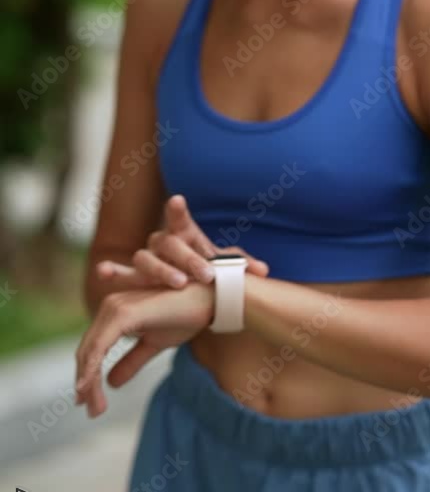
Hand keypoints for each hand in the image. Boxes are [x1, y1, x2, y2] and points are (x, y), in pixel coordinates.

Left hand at [74, 281, 213, 419]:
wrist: (209, 299)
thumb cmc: (185, 316)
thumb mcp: (154, 344)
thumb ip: (132, 361)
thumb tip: (111, 383)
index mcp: (115, 314)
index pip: (93, 349)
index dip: (88, 376)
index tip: (89, 402)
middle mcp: (110, 307)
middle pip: (86, 351)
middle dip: (86, 384)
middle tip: (92, 412)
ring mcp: (115, 308)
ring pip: (90, 351)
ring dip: (89, 382)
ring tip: (95, 408)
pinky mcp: (123, 313)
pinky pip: (100, 346)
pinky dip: (92, 368)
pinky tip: (89, 386)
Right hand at [96, 194, 269, 290]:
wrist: (191, 291)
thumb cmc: (209, 272)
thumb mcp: (226, 269)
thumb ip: (242, 267)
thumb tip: (264, 271)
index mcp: (185, 234)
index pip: (181, 220)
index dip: (177, 210)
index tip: (177, 200)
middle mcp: (163, 243)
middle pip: (170, 244)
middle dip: (189, 259)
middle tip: (206, 275)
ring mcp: (148, 259)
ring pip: (147, 259)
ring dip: (163, 271)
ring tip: (179, 283)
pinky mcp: (135, 278)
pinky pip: (121, 273)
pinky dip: (112, 271)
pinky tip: (104, 272)